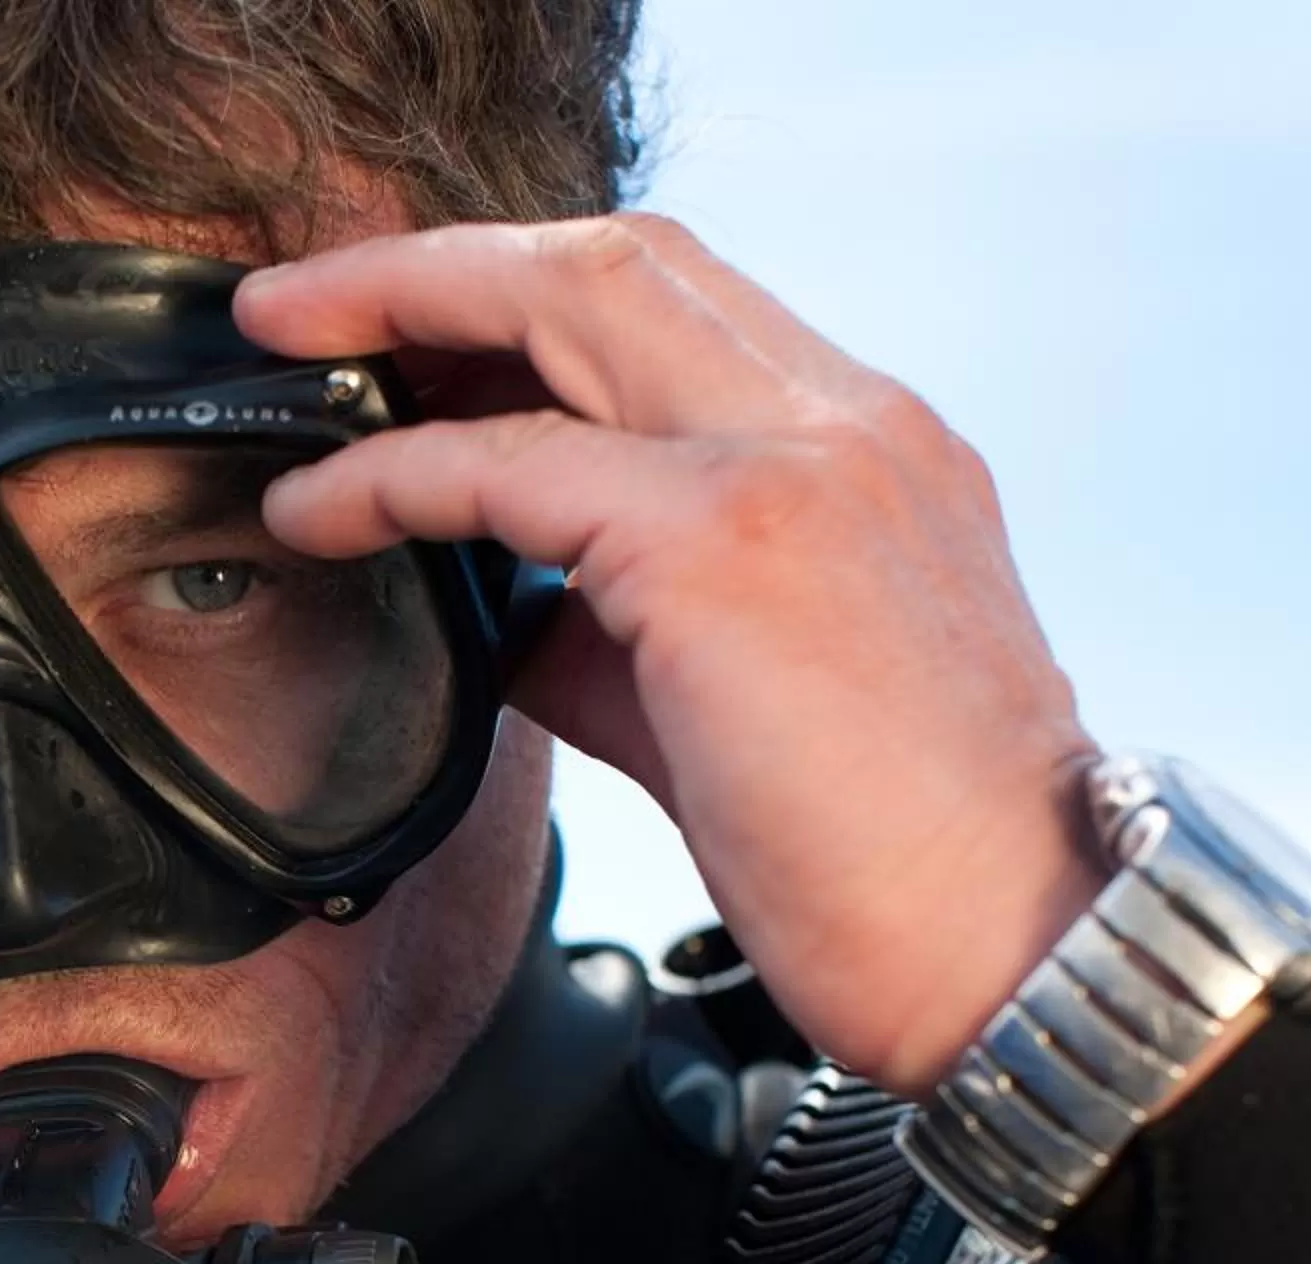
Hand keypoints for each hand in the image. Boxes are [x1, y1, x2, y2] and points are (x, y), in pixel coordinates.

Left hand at [238, 216, 1103, 1095]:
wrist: (1027, 958)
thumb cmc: (902, 865)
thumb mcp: (748, 707)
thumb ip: (626, 636)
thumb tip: (509, 619)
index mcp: (869, 449)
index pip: (677, 302)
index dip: (523, 295)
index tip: (409, 333)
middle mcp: (847, 424)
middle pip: (616, 258)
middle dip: (439, 262)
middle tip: (306, 300)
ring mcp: (795, 467)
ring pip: (569, 300)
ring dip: (402, 309)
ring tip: (283, 349)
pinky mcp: (727, 549)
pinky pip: (513, 467)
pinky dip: (393, 475)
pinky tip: (318, 511)